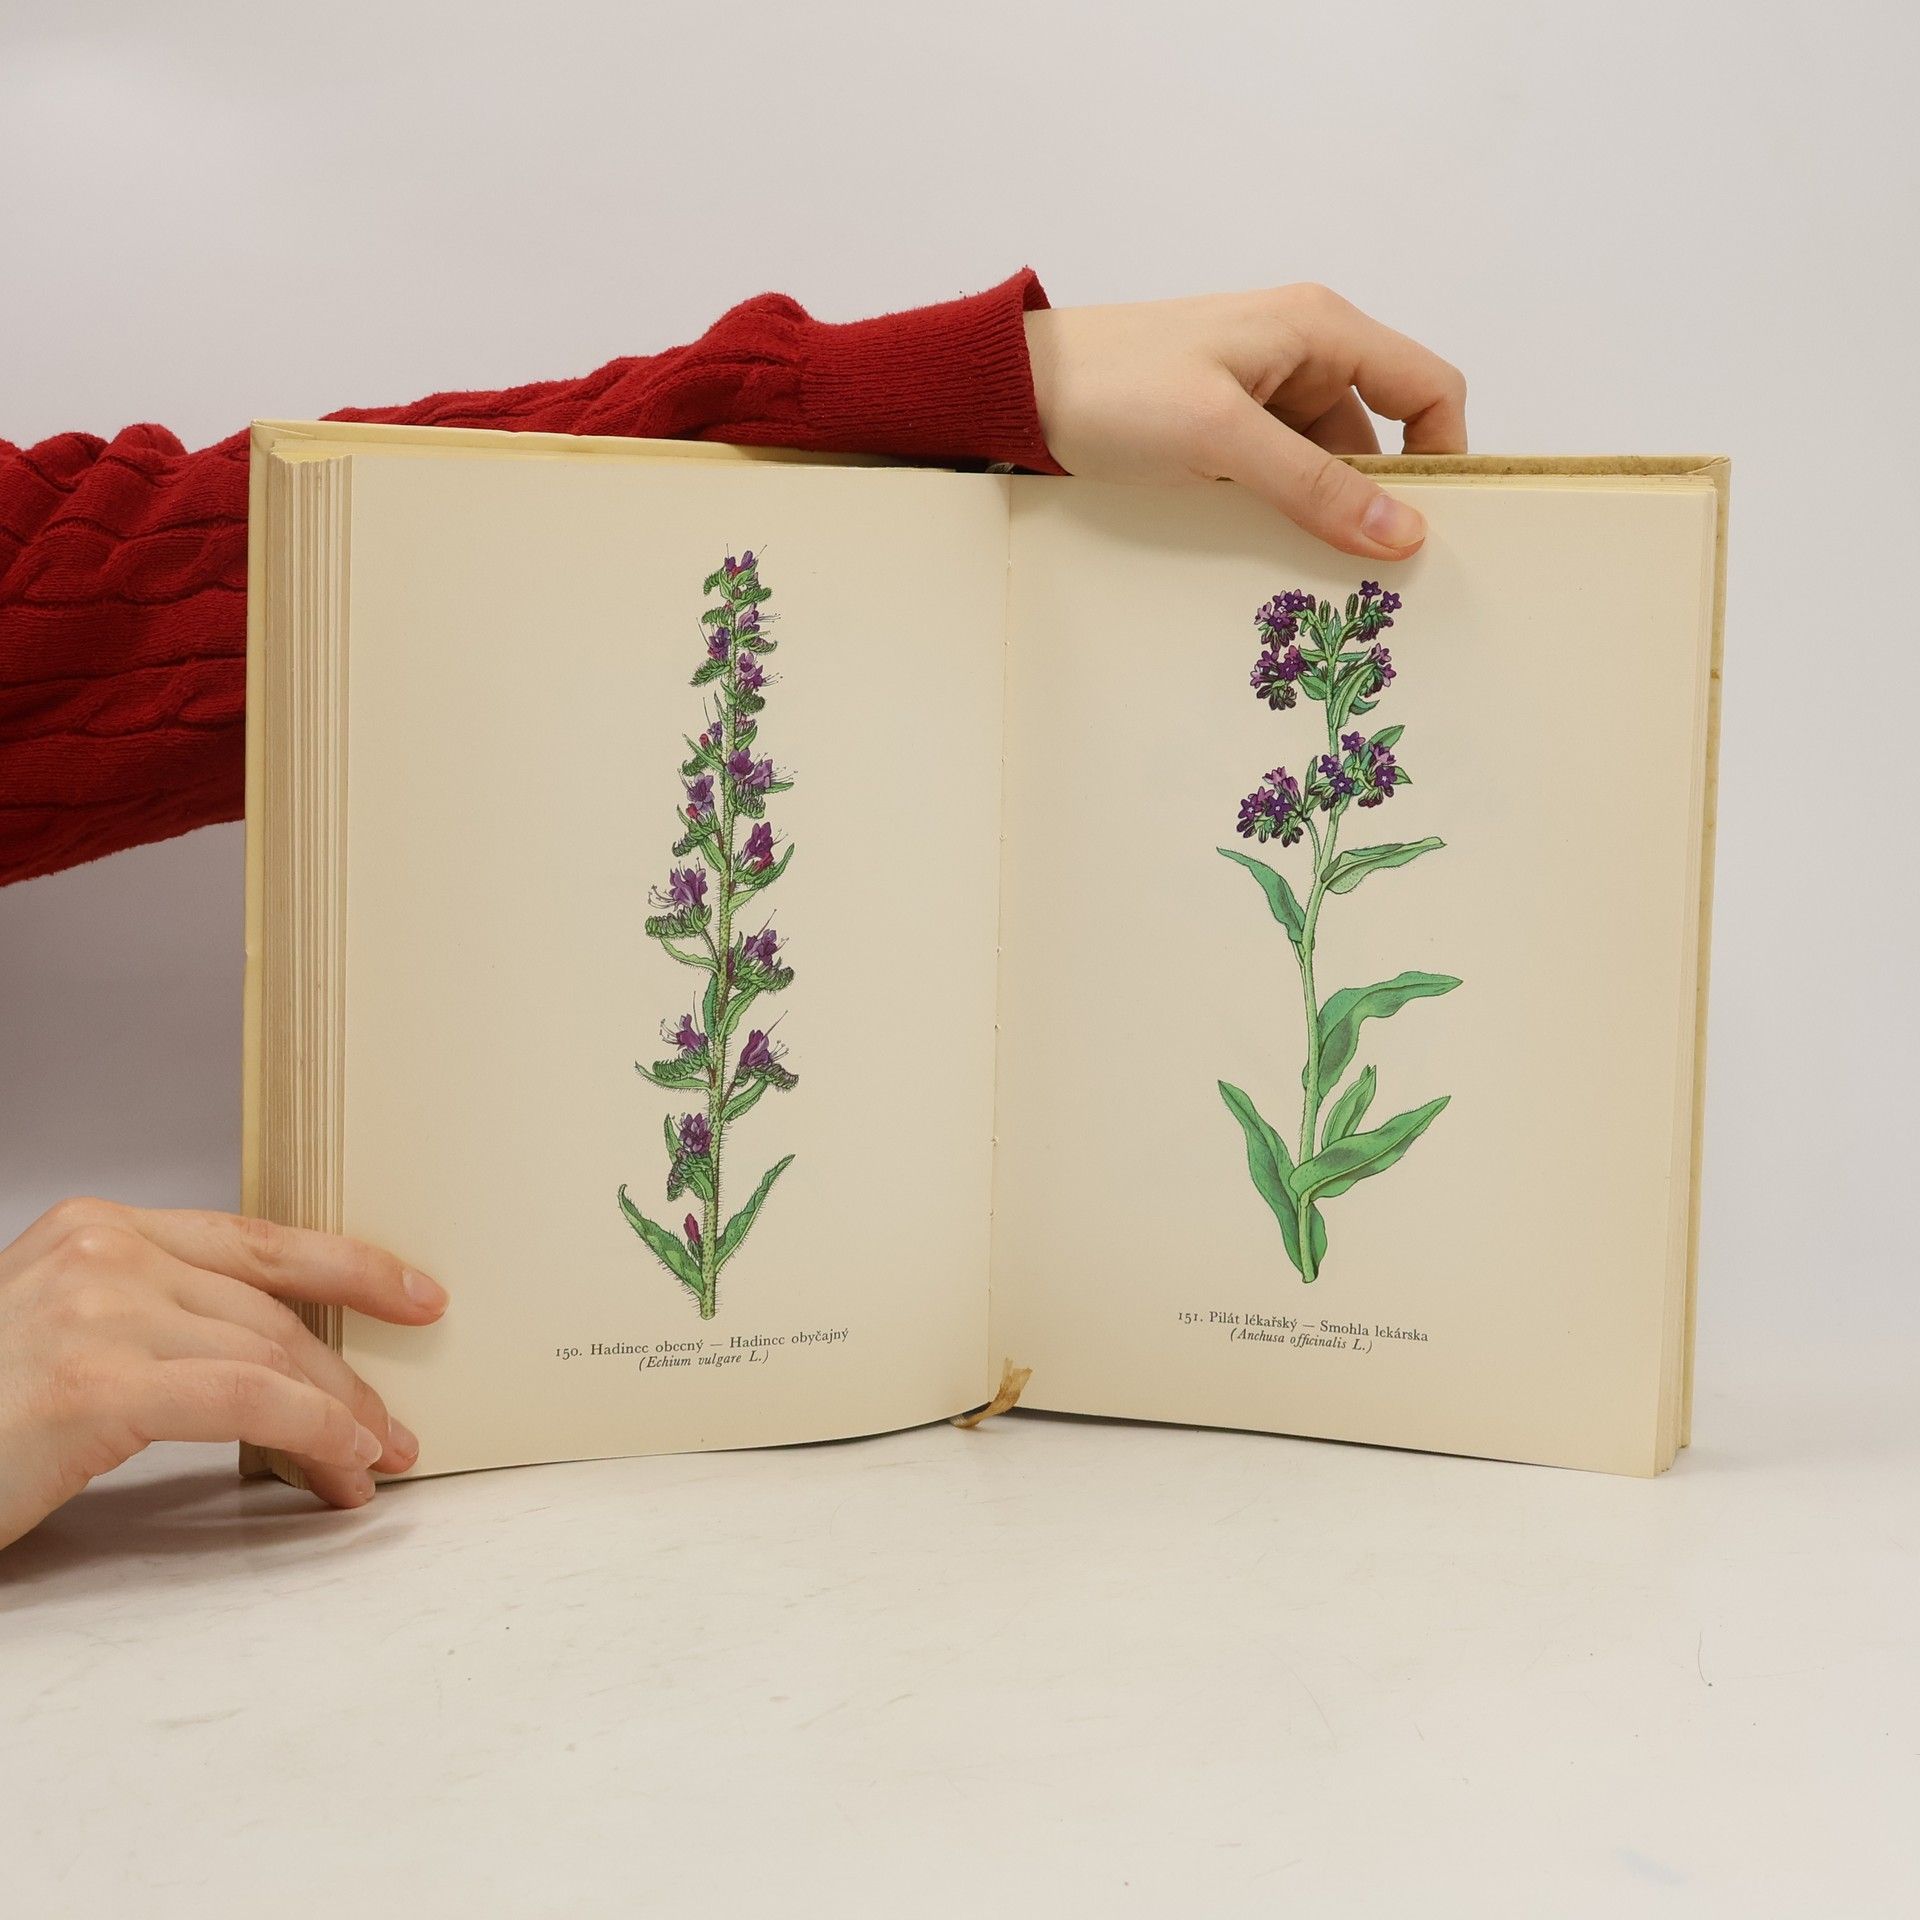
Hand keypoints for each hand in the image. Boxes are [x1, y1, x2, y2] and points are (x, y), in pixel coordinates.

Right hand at [0, 1197, 446, 1548]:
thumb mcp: (64, 1339)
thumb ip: (155, 1323)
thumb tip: (269, 1361)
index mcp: (97, 1230)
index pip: (257, 1240)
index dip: (351, 1268)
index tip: (418, 1295)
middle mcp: (103, 1251)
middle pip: (272, 1309)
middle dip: (347, 1375)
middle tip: (393, 1429)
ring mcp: (98, 1308)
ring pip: (271, 1355)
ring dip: (339, 1418)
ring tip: (372, 1465)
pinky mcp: (95, 1381)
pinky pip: (247, 1399)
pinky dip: (312, 1433)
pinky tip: (342, 1466)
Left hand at [1024, 285, 1467, 558]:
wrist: (1017, 389)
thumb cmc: (1114, 388)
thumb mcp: (1221, 438)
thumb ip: (1313, 484)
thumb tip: (1403, 532)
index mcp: (1319, 329)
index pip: (1426, 386)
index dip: (1444, 454)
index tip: (1431, 529)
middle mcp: (1301, 353)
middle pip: (1378, 435)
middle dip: (1378, 501)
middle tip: (1373, 576)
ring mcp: (1260, 392)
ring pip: (1325, 464)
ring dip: (1323, 514)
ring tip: (1316, 577)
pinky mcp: (1223, 429)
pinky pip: (1278, 475)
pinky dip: (1281, 512)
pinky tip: (1267, 553)